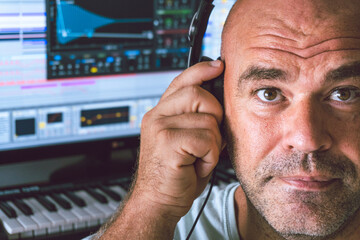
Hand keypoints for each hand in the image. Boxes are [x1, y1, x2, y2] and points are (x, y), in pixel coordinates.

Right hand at [132, 60, 224, 219]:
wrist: (157, 202)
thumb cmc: (176, 173)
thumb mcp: (187, 141)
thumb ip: (196, 119)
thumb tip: (219, 102)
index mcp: (162, 113)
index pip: (182, 81)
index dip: (201, 71)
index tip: (218, 66)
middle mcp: (157, 116)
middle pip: (198, 94)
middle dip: (214, 116)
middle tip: (208, 139)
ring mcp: (160, 128)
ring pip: (207, 119)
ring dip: (213, 143)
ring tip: (199, 157)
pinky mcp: (167, 142)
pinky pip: (206, 139)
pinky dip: (210, 156)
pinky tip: (197, 165)